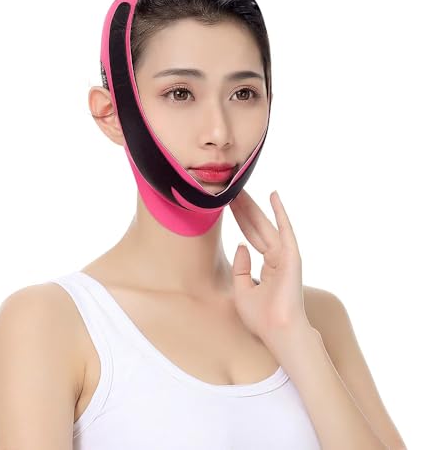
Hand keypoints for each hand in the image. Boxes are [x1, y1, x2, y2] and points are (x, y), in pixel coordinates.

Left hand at [229, 188, 311, 342]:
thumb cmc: (262, 318)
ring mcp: (285, 256)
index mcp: (267, 266)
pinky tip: (274, 195)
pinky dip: (280, 212)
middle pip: (256, 226)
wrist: (277, 333)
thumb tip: (241, 244)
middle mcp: (277, 257)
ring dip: (254, 206)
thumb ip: (241, 267)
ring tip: (241, 188)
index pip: (250, 235)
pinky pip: (285, 230)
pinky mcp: (292, 256)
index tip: (228, 203)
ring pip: (265, 224)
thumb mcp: (242, 290)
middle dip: (244, 207)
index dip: (240, 219)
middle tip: (232, 188)